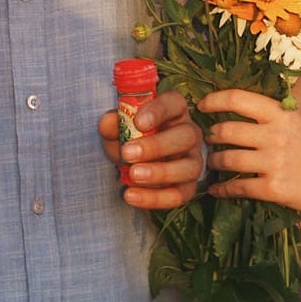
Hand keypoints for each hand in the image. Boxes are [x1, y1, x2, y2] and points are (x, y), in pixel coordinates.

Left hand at [97, 90, 204, 208]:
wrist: (135, 161)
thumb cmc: (132, 137)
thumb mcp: (119, 128)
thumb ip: (112, 124)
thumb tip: (108, 122)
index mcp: (175, 111)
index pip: (175, 103)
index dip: (158, 111)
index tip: (138, 122)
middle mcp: (190, 133)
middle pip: (186, 136)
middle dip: (157, 146)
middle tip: (127, 153)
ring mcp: (193, 161)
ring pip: (189, 167)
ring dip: (160, 173)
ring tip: (133, 175)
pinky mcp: (188, 187)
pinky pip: (179, 195)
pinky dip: (155, 198)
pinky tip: (131, 195)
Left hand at [197, 88, 300, 212]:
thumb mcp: (296, 118)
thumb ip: (268, 114)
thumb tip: (234, 108)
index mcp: (280, 114)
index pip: (238, 99)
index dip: (214, 100)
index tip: (201, 106)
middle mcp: (275, 136)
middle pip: (226, 131)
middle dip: (211, 136)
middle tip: (207, 139)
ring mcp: (274, 163)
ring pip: (228, 160)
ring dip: (214, 162)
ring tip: (212, 163)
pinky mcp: (274, 189)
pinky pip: (238, 188)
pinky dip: (222, 189)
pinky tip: (216, 190)